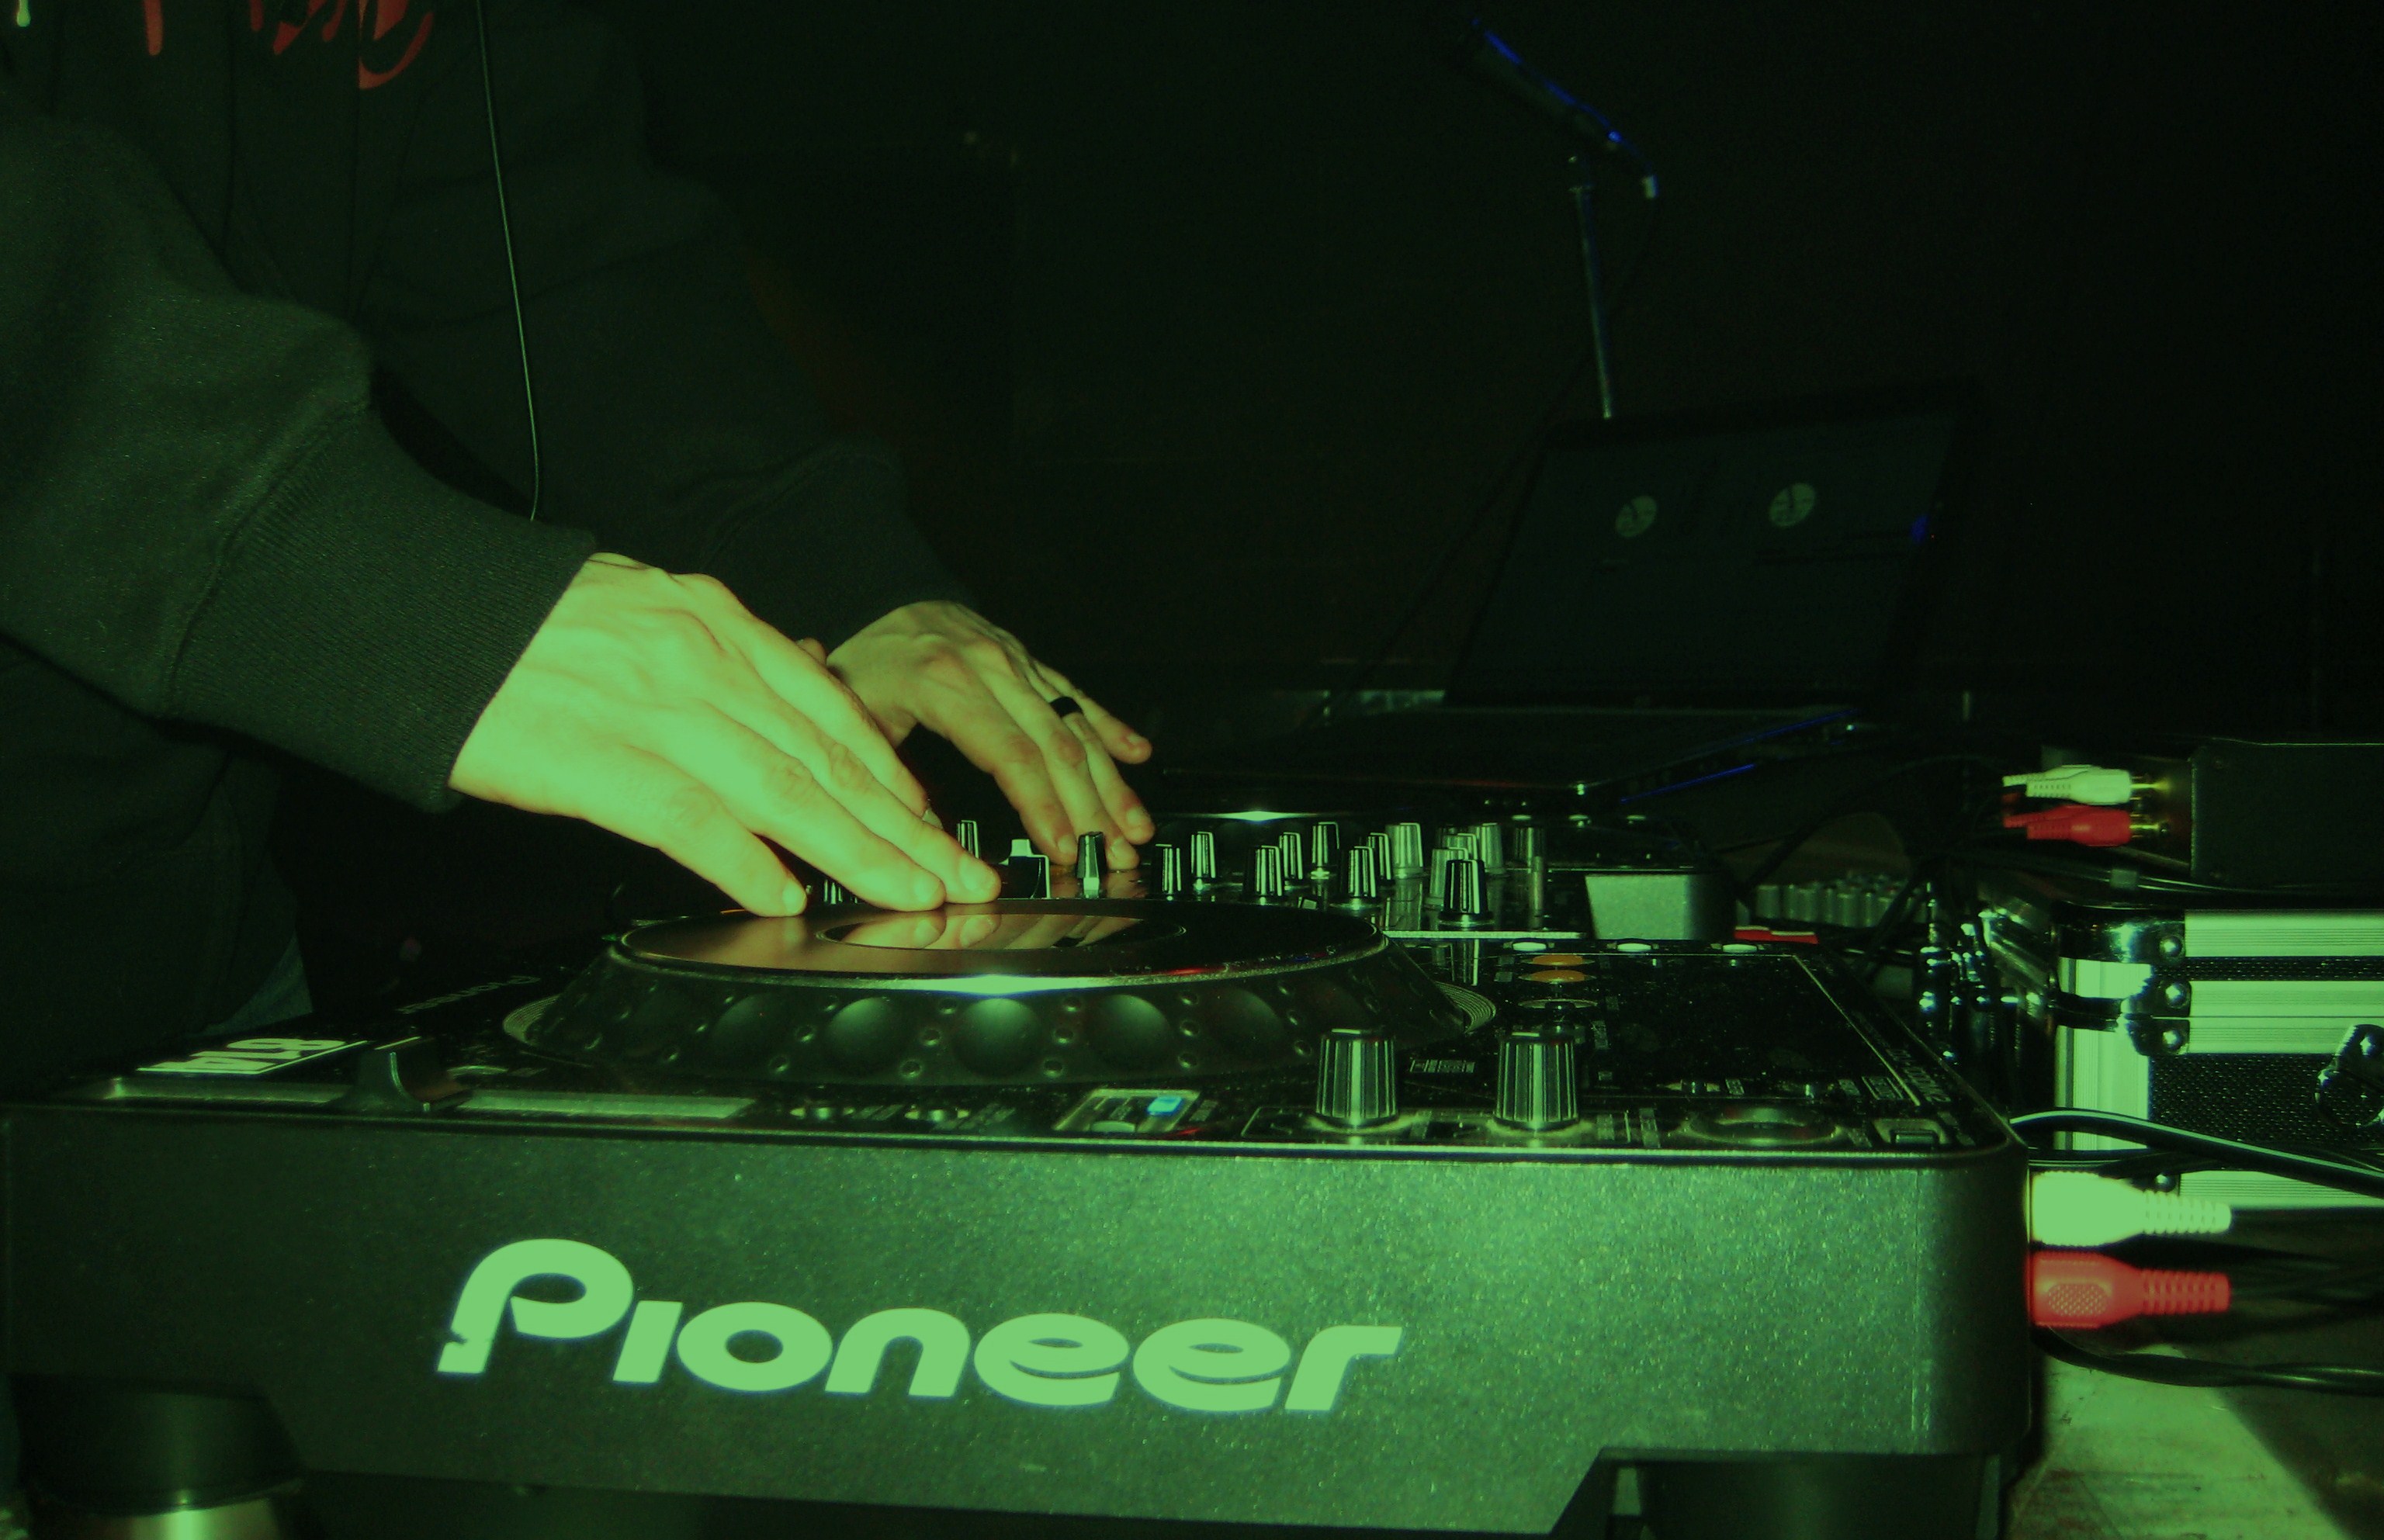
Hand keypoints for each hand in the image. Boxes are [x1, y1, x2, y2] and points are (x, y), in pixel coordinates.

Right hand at [450, 555, 1000, 913]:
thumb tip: (797, 678)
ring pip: (787, 793)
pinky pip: (694, 823)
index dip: (890, 771)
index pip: (829, 707)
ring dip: (858, 853)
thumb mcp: (645, 606)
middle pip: (828, 758)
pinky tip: (788, 897)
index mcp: (717, 622)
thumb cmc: (526, 619)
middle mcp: (705, 661)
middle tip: (958, 876)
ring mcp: (658, 712)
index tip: (930, 817)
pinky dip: (748, 864)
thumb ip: (722, 651)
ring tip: (908, 896)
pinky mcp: (601, 763)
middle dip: (905, 827)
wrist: (422, 609)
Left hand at [828, 601, 1153, 867]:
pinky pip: (1076, 696)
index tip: (1062, 846)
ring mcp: (1015, 661)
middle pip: (1055, 746)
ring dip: (1111, 781)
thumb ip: (889, 782)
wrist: (874, 598)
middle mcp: (990, 667)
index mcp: (945, 683)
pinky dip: (1110, 728)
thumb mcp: (857, 723)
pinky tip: (1136, 754)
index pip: (1009, 754)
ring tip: (1134, 824)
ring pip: (1075, 726)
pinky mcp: (1028, 660)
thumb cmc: (862, 663)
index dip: (1042, 806)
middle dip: (1091, 808)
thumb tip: (921, 843)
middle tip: (1113, 853)